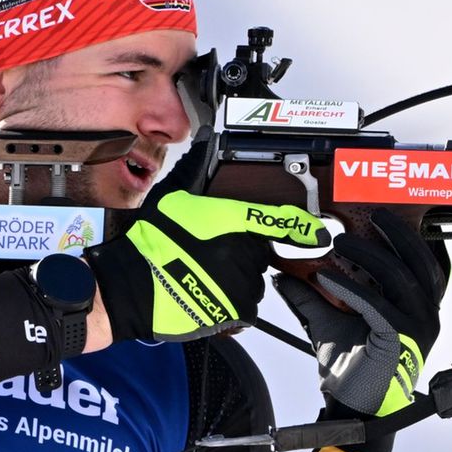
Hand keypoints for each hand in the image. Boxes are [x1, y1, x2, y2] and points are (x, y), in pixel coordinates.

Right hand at [85, 130, 327, 341]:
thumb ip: (196, 169)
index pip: (276, 220)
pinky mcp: (234, 312)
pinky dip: (229, 302)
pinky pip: (243, 306)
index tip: (318, 233)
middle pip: (258, 253)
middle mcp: (243, 254)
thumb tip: (207, 139)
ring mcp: (240, 285)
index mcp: (232, 222)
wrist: (133, 286)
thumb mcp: (172, 196)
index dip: (301, 227)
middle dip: (241, 251)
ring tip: (203, 274)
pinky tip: (205, 292)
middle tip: (209, 252)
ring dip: (236, 278)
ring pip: (252, 281)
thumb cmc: (151, 242)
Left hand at [274, 209, 448, 417]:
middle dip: (398, 234)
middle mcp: (427, 316)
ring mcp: (417, 328)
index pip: (428, 263)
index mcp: (421, 308)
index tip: (389, 216)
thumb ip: (312, 297)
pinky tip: (326, 278)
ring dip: (369, 255)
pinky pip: (376, 304)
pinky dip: (350, 288)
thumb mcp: (330, 323)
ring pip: (398, 277)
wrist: (352, 408)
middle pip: (420, 261)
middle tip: (374, 215)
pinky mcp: (399, 339)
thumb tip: (284, 274)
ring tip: (340, 243)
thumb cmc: (352, 367)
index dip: (413, 237)